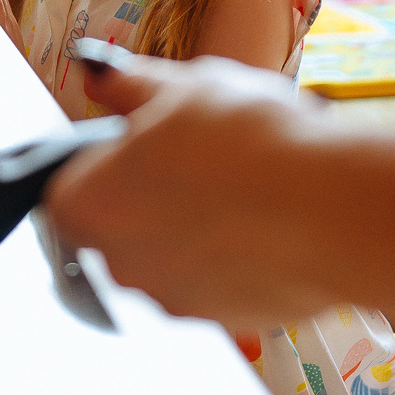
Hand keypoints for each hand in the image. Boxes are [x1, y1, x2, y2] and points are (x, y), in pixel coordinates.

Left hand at [44, 51, 335, 330]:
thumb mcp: (183, 86)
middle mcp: (117, 263)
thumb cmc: (244, 139)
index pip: (68, 187)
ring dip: (198, 227)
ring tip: (249, 186)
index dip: (108, 161)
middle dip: (155, 195)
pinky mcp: (228, 321)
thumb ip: (130, 85)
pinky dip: (239, 257)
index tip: (147, 140)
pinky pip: (221, 282)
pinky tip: (273, 221)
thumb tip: (96, 73)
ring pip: (173, 256)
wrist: (325, 206)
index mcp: (86, 204)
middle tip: (205, 155)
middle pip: (122, 225)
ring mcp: (173, 299)